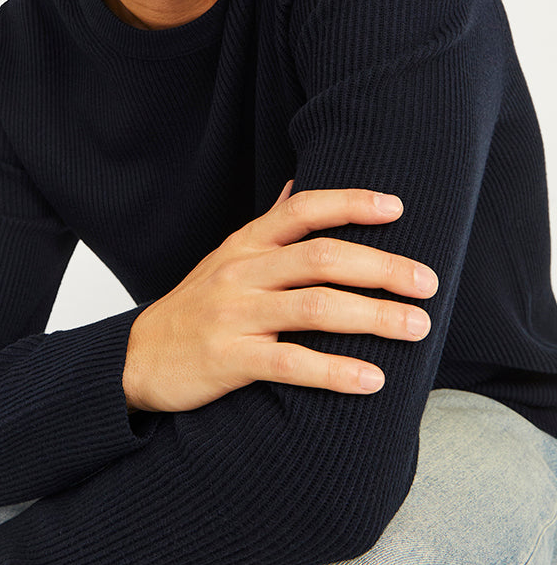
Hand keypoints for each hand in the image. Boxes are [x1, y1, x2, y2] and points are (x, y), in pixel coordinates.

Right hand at [123, 184, 437, 412]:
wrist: (136, 358)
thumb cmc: (196, 306)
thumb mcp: (226, 257)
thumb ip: (267, 225)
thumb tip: (297, 184)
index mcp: (246, 244)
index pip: (302, 210)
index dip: (350, 203)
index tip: (398, 208)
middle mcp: (242, 272)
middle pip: (320, 258)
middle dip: (381, 268)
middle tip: (428, 283)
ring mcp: (234, 315)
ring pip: (313, 308)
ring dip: (372, 317)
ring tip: (417, 327)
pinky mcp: (228, 359)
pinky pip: (289, 363)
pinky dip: (335, 371)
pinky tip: (372, 379)